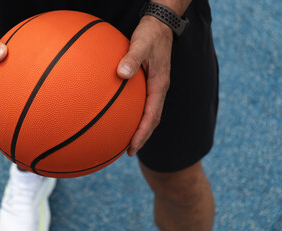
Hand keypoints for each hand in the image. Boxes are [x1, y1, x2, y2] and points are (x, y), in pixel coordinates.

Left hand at [117, 16, 173, 155]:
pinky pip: (143, 103)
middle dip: (141, 137)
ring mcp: (154, 87)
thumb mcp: (141, 43)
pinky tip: (122, 115)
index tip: (132, 147)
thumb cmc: (151, 34)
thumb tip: (121, 73)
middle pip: (152, 120)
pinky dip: (135, 114)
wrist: (159, 26)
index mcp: (160, 86)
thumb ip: (132, 58)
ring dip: (139, 128)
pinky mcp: (148, 83)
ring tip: (125, 140)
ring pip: (148, 113)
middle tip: (128, 151)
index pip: (153, 116)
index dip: (143, 133)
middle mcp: (159, 90)